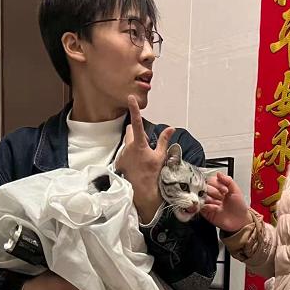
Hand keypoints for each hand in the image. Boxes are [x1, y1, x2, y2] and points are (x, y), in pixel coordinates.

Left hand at [115, 94, 173, 223]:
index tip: (130, 98)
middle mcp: (128, 147)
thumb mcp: (160, 157)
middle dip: (136, 132)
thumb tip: (171, 128)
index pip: (137, 122)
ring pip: (127, 144)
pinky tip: (135, 166)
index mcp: (139, 144)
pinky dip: (129, 157)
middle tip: (145, 142)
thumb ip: (163, 141)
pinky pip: (124, 154)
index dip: (134, 109)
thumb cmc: (152, 175)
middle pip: (130, 131)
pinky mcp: (118, 162)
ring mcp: (122, 155)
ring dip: (133, 147)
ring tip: (141, 160)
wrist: (141, 192)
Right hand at [201, 173, 250, 232]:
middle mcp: (213, 195)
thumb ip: (228, 181)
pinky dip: (208, 206)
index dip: (216, 184)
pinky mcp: (206, 212)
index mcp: (219, 188)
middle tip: (222, 197)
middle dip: (214, 192)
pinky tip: (215, 208)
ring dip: (211, 199)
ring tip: (219, 204)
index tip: (225, 190)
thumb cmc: (239, 207)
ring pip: (202, 196)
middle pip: (205, 187)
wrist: (240, 221)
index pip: (211, 180)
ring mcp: (209, 203)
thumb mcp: (236, 191)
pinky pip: (201, 206)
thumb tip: (218, 173)